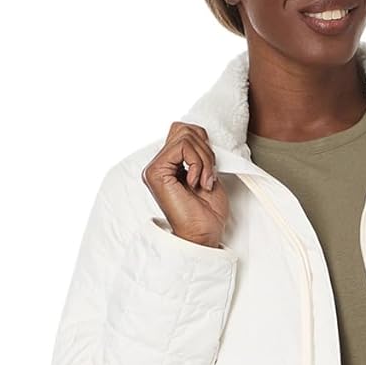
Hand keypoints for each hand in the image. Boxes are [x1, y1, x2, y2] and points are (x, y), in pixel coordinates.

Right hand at [143, 121, 230, 247]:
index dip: (203, 144)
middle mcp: (159, 165)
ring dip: (204, 159)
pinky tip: (196, 183)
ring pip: (185, 136)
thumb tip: (198, 133)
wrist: (204, 235)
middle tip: (209, 176)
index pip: (184, 132)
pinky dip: (198, 163)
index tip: (211, 171)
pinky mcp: (156, 172)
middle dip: (205, 150)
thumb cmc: (208, 213)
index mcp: (169, 165)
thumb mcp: (208, 174)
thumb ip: (199, 152)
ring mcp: (155, 168)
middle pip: (184, 129)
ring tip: (204, 182)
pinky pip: (182, 147)